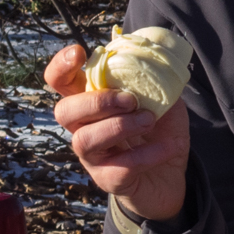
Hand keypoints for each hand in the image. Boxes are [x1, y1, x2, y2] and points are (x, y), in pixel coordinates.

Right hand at [45, 43, 190, 220]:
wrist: (172, 176)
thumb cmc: (160, 133)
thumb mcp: (163, 100)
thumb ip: (155, 81)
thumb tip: (153, 61)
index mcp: (92, 103)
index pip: (61, 82)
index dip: (61, 66)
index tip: (79, 53)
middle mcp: (85, 129)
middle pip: (64, 111)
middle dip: (96, 101)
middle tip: (130, 101)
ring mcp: (94, 157)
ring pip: (84, 140)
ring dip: (119, 126)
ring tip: (149, 120)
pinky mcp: (109, 180)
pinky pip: (119, 167)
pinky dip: (147, 154)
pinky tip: (169, 147)